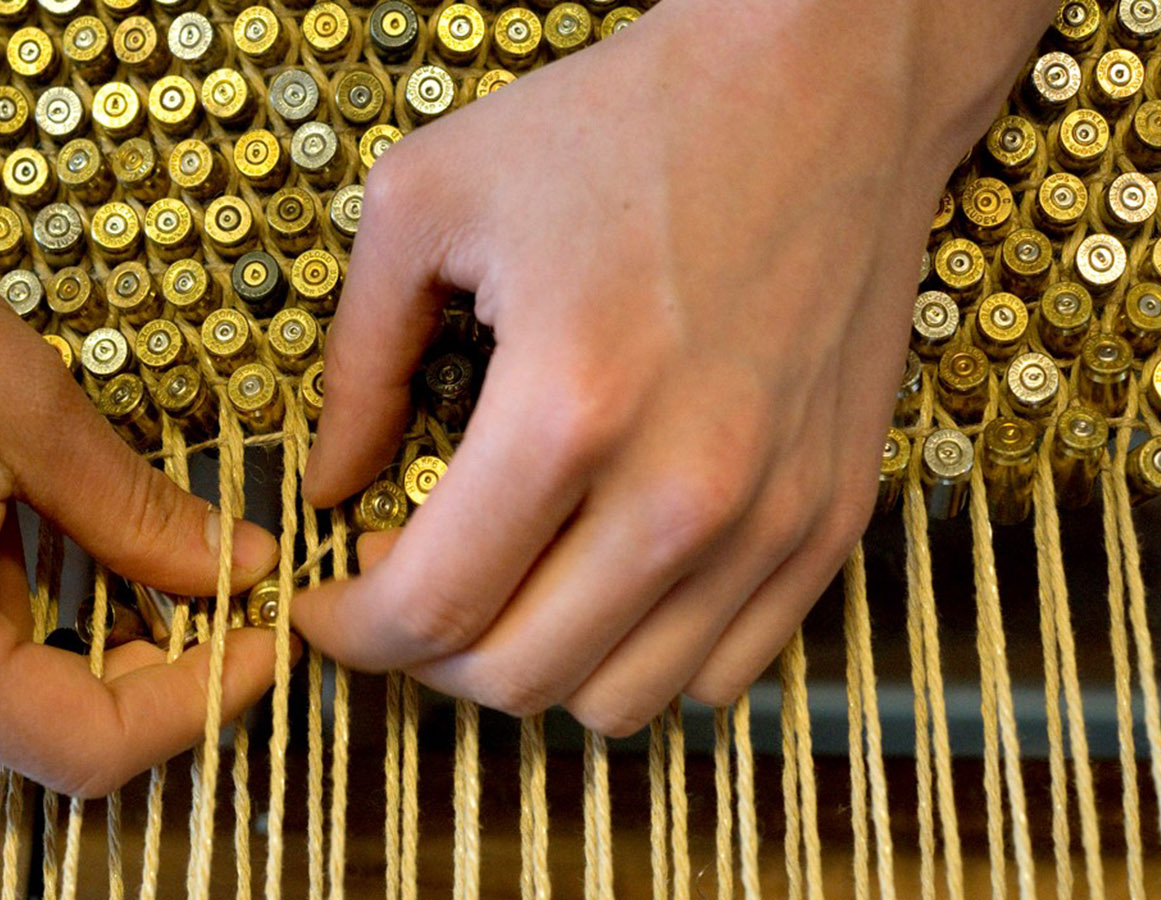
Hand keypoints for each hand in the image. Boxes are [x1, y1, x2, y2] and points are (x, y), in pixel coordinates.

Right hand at [0, 0, 280, 796]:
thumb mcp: (28, 409)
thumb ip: (139, 519)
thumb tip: (234, 570)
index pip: (88, 744)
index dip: (196, 703)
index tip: (257, 648)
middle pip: (18, 723)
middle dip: (113, 654)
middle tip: (180, 565)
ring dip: (17, 623)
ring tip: (14, 503)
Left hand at [297, 0, 1053, 733]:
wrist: (825, 83)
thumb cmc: (622, 123)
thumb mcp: (431, 199)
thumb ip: (359, 361)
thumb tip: (330, 483)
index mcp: (567, 407)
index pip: (429, 611)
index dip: (351, 630)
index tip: (327, 601)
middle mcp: (682, 489)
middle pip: (518, 681)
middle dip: (426, 660)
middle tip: (401, 584)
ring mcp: (771, 517)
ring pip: (622, 702)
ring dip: (536, 667)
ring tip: (506, 582)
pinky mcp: (833, 518)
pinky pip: (725, 674)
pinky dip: (645, 657)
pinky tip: (603, 578)